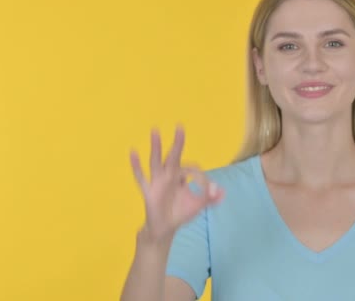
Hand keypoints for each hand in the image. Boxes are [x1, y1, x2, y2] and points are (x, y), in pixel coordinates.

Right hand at [129, 125, 224, 243]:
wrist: (165, 229)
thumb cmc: (180, 213)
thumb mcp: (197, 205)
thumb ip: (210, 198)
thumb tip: (222, 191)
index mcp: (180, 177)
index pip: (190, 169)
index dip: (200, 177)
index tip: (208, 189)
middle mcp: (168, 176)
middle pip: (173, 156)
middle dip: (178, 143)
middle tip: (180, 126)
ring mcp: (157, 182)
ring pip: (156, 161)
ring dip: (156, 147)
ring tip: (155, 131)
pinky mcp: (149, 191)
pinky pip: (141, 177)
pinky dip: (136, 166)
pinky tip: (133, 152)